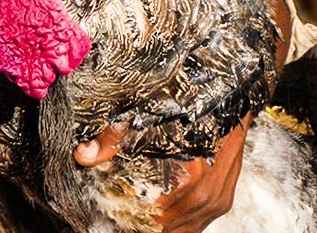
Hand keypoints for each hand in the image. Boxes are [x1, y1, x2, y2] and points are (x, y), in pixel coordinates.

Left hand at [75, 114, 249, 232]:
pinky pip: (196, 225)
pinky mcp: (223, 202)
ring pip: (182, 232)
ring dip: (159, 226)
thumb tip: (83, 155)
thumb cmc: (191, 104)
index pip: (150, 218)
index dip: (126, 219)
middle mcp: (206, 198)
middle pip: (165, 229)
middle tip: (118, 216)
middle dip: (139, 225)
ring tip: (135, 216)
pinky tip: (159, 212)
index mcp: (189, 181)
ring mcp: (217, 203)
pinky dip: (176, 222)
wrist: (233, 97)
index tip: (110, 214)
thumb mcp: (147, 115)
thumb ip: (113, 139)